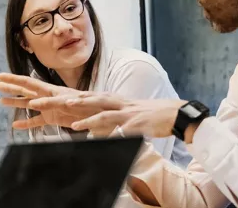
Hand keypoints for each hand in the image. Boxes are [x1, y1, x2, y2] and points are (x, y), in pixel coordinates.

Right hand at [0, 73, 98, 128]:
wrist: (102, 114)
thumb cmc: (89, 106)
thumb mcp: (71, 103)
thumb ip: (53, 103)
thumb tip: (34, 103)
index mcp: (51, 90)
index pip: (29, 83)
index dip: (14, 80)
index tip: (1, 77)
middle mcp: (47, 97)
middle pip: (26, 90)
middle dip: (12, 86)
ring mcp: (48, 108)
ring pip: (28, 104)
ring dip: (15, 102)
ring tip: (1, 101)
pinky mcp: (53, 118)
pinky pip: (36, 121)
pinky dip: (26, 123)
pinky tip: (16, 125)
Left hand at [59, 94, 186, 137]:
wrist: (176, 113)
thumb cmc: (152, 115)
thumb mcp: (130, 113)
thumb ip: (115, 118)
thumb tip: (101, 129)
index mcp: (118, 101)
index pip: (95, 96)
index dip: (79, 96)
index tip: (62, 96)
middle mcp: (121, 105)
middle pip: (95, 100)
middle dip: (78, 101)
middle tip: (61, 102)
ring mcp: (129, 114)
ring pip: (106, 115)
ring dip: (89, 120)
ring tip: (75, 125)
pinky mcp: (139, 125)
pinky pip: (123, 132)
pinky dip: (113, 136)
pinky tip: (104, 142)